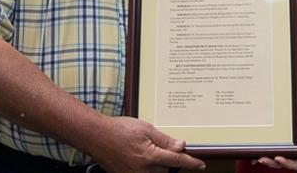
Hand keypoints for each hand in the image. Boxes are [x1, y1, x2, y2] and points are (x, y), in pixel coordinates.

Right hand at [88, 116, 204, 172]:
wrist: (96, 136)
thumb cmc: (118, 129)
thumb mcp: (145, 128)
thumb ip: (164, 139)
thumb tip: (180, 145)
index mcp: (150, 156)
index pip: (177, 161)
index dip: (191, 163)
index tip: (200, 164)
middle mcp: (143, 170)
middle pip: (167, 169)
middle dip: (168, 159)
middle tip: (160, 146)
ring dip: (158, 164)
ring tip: (145, 149)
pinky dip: (147, 168)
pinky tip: (139, 157)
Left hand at [252, 97, 296, 169]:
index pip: (295, 163)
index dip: (286, 163)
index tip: (278, 158)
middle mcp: (295, 149)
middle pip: (282, 161)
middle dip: (272, 162)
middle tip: (262, 159)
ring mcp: (288, 143)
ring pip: (276, 154)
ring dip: (267, 158)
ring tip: (256, 157)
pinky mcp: (282, 134)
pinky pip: (274, 143)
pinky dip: (266, 147)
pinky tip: (256, 148)